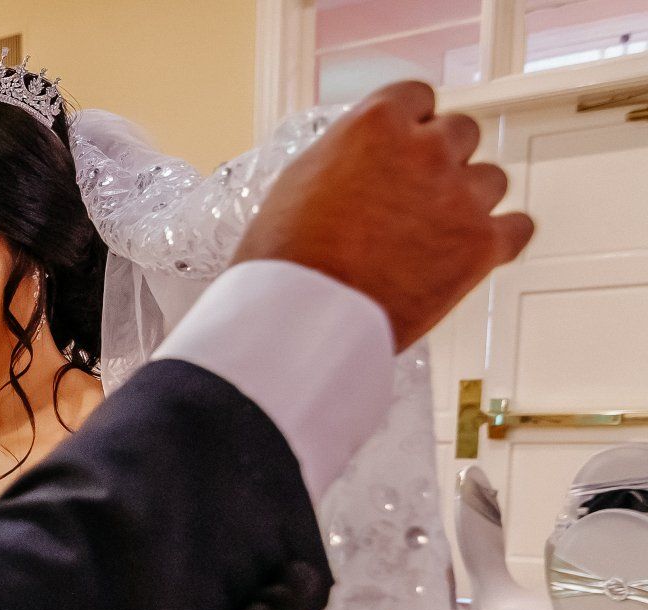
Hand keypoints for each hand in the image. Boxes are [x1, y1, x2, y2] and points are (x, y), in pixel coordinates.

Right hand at [234, 81, 534, 349]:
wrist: (304, 315)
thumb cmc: (287, 259)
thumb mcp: (298, 181)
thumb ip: (343, 157)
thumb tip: (357, 164)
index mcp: (376, 125)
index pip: (418, 97)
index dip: (410, 123)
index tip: (406, 140)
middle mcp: (425, 149)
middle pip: (461, 132)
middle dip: (441, 158)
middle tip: (418, 189)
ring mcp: (459, 196)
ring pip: (490, 179)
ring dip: (468, 198)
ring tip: (437, 228)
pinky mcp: (481, 245)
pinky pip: (518, 228)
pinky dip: (501, 237)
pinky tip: (477, 247)